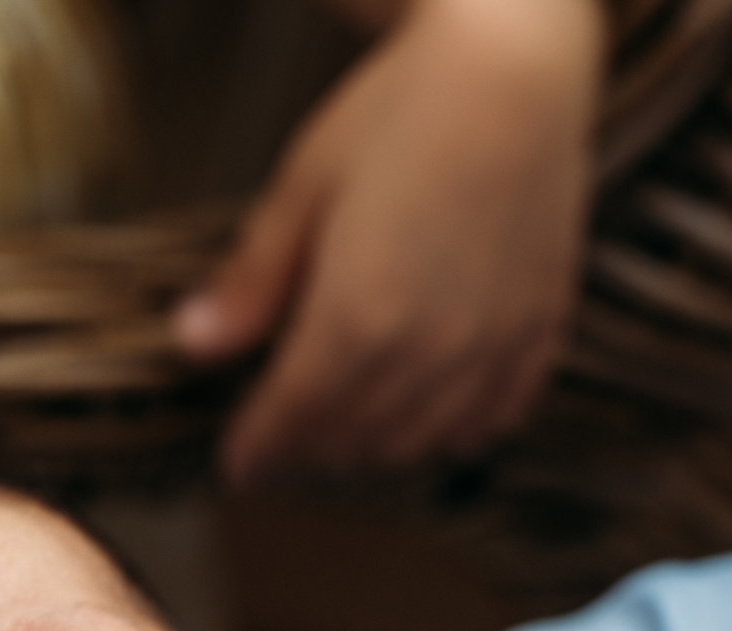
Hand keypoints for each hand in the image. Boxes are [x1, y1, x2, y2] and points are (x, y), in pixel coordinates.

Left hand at [174, 0, 604, 481]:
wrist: (518, 66)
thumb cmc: (400, 112)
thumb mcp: (304, 187)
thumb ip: (252, 280)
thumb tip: (191, 344)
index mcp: (356, 322)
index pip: (291, 418)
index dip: (256, 447)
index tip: (235, 463)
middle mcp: (427, 353)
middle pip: (353, 439)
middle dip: (308, 450)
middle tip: (282, 444)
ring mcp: (490, 348)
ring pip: (420, 441)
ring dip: (374, 449)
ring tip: (345, 436)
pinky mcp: (540, 331)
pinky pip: (495, 416)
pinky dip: (456, 431)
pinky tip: (434, 420)